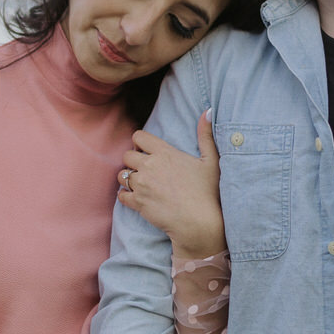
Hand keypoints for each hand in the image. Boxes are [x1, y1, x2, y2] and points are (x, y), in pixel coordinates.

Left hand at [118, 111, 226, 258]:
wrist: (199, 223)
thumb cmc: (208, 192)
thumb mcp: (212, 160)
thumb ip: (206, 134)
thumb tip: (208, 111)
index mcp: (165, 152)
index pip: (138, 137)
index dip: (140, 143)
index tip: (147, 151)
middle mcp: (149, 165)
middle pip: (127, 155)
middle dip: (134, 161)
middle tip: (145, 170)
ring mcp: (142, 185)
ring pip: (122, 175)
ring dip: (129, 178)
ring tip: (141, 184)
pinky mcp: (138, 203)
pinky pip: (121, 195)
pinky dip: (126, 196)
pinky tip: (137, 198)